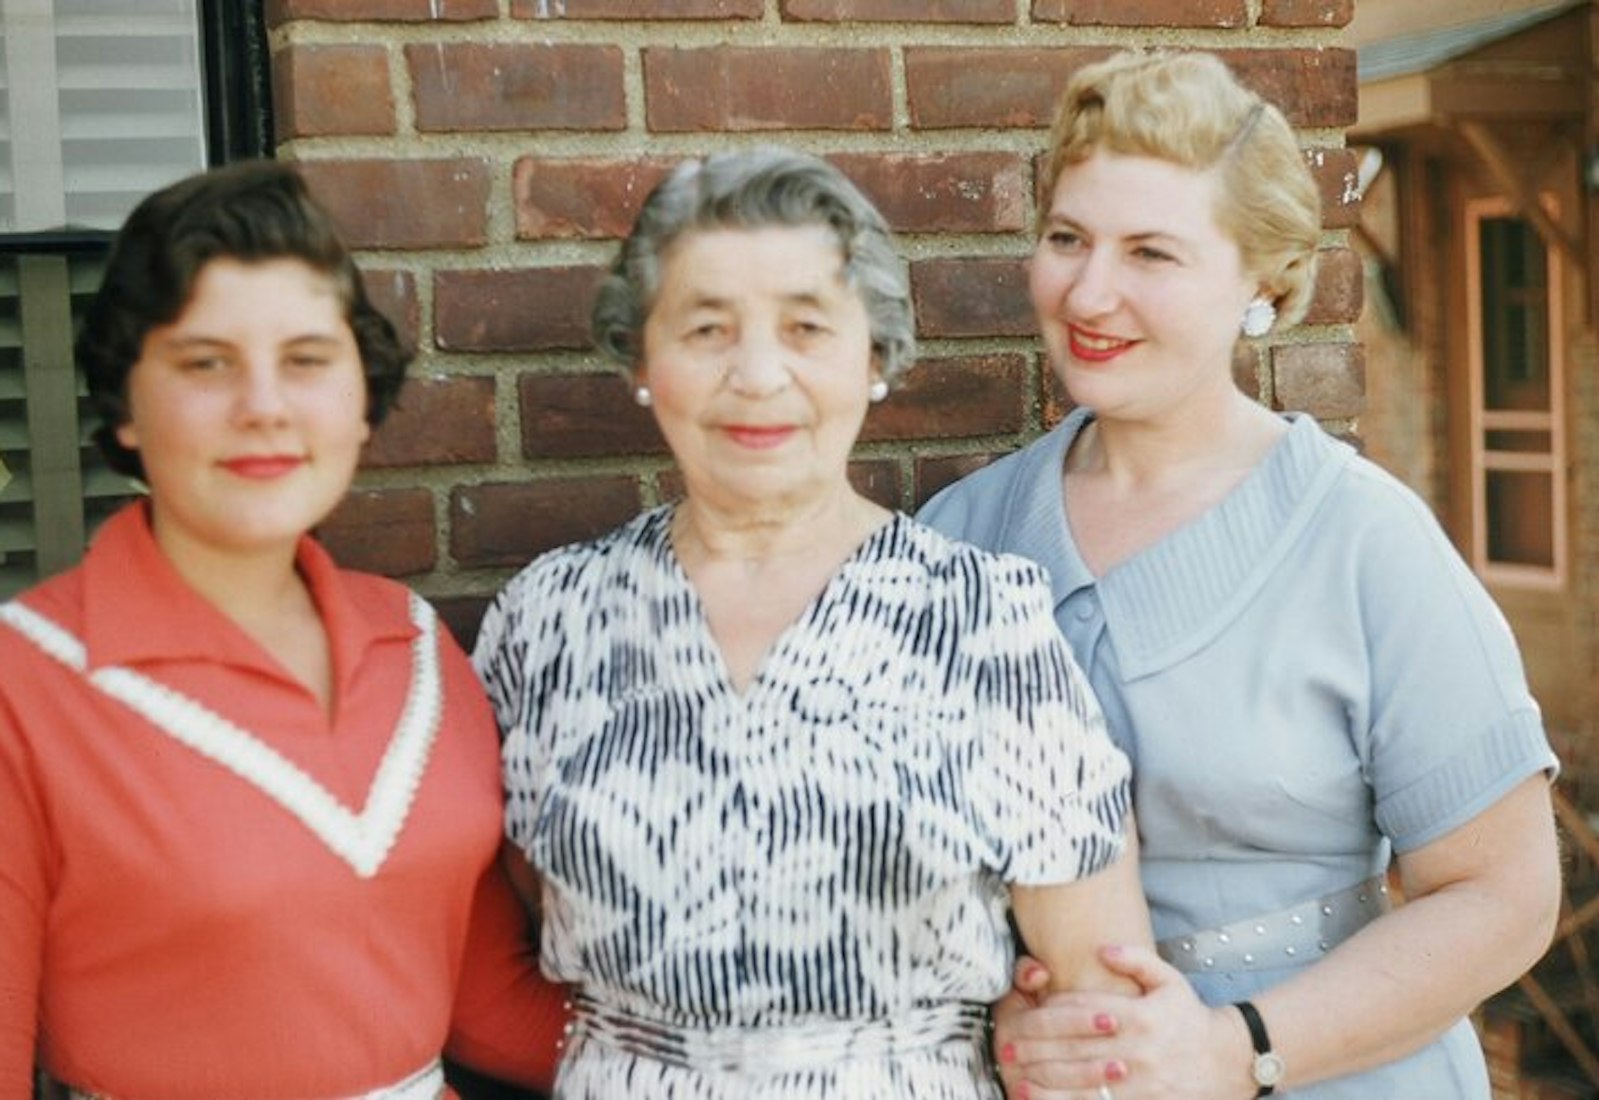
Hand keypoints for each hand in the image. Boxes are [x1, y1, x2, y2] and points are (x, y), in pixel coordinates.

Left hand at [994, 947, 1252, 1099]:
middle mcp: (1137, 1048)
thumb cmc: (1189, 1018)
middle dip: (1037, 1048)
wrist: (1227, 1062)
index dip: (1052, 1012)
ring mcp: (1139, 1081)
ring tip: (1016, 1078)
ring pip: (1084, 1082)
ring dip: (1047, 1081)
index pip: (1085, 1011)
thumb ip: (1136, 959)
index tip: (1026, 1013)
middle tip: (1006, 1047)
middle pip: (1077, 1047)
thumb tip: (1101, 949)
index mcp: (1139, 1015)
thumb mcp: (1169, 980)